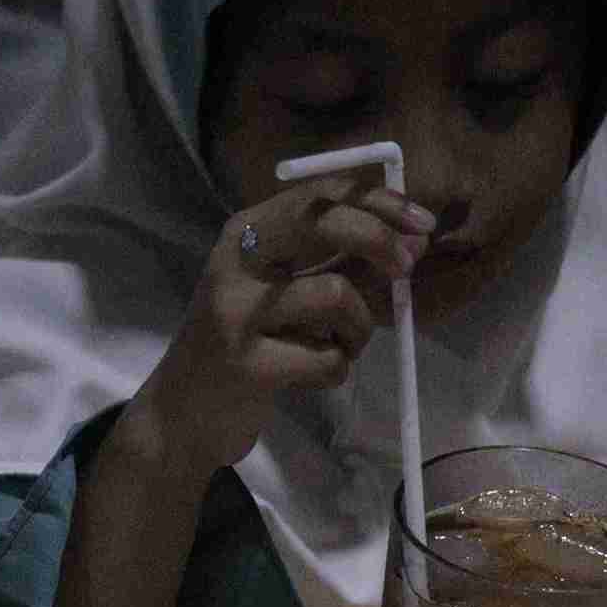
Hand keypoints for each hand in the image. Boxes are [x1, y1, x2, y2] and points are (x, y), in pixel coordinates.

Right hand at [126, 181, 431, 475]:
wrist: (183, 412)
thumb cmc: (245, 344)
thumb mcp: (284, 290)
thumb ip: (337, 261)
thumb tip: (412, 240)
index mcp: (244, 233)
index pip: (317, 194)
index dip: (377, 201)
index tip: (422, 223)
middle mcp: (235, 262)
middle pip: (320, 220)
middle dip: (378, 239)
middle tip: (407, 268)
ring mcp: (236, 312)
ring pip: (336, 295)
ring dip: (358, 328)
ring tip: (339, 346)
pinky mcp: (246, 365)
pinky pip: (329, 359)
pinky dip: (336, 370)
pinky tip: (309, 376)